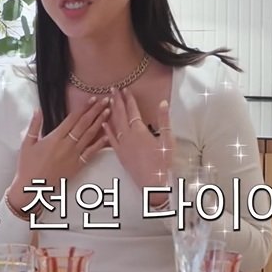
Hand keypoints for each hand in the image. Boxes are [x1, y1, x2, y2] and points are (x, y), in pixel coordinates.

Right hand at [8, 96, 110, 208]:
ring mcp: (74, 155)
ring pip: (89, 136)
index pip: (72, 119)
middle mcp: (66, 145)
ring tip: (108, 111)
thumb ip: (34, 126)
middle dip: (95, 111)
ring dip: (99, 122)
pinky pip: (91, 153)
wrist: (32, 187)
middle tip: (105, 100)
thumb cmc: (27, 165)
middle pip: (84, 124)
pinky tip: (108, 136)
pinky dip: (100, 144)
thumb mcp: (27, 143)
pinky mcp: (77, 166)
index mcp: (54, 138)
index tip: (92, 99)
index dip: (83, 107)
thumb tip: (38, 110)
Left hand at [102, 88, 172, 203]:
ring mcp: (122, 145)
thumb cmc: (163, 162)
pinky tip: (104, 123)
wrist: (153, 183)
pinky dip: (107, 130)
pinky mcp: (120, 154)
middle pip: (121, 114)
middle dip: (117, 100)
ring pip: (114, 125)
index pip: (133, 110)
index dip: (129, 98)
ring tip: (108, 101)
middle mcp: (128, 136)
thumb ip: (164, 120)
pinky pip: (110, 140)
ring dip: (111, 112)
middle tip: (112, 89)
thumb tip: (163, 103)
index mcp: (139, 130)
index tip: (125, 88)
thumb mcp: (168, 139)